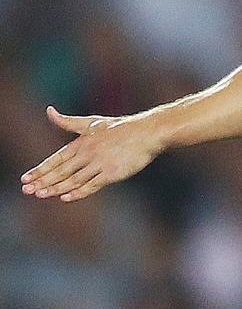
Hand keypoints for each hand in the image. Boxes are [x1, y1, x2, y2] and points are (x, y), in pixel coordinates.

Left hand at [19, 106, 163, 201]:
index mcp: (82, 142)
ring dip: (56, 188)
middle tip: (27, 190)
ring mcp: (100, 163)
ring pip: (73, 179)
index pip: (56, 159)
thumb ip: (68, 121)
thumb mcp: (92, 123)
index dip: (40, 169)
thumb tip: (48, 110)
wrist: (148, 132)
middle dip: (43, 181)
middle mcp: (88, 153)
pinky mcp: (113, 173)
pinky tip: (66, 197)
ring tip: (41, 195)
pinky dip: (79, 192)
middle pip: (61, 170)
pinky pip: (92, 185)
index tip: (25, 179)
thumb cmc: (122, 127)